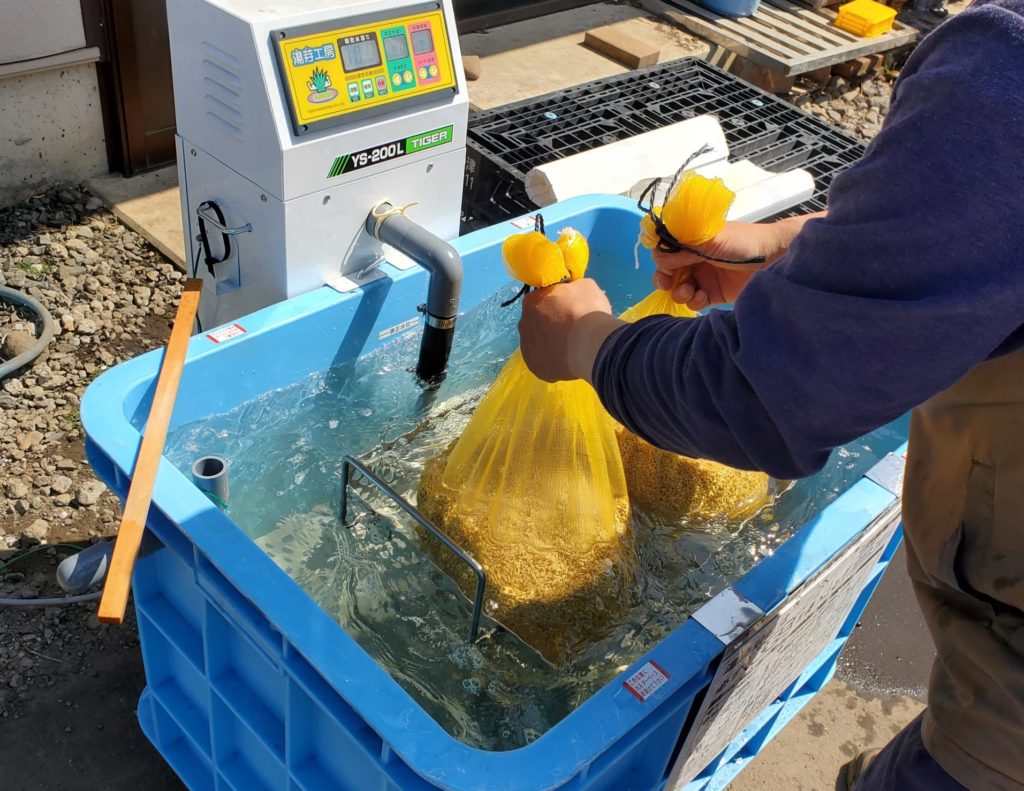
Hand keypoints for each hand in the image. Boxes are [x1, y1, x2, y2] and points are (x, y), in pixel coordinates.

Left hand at [518, 279, 624, 383]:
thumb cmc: (586, 311)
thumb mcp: (584, 286)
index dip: (555, 304)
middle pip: (536, 323)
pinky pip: (544, 362)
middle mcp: (523, 324)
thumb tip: (573, 291)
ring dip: (550, 344)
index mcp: (531, 301)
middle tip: (570, 328)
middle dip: (550, 325)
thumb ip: (572, 288)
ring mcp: (527, 348)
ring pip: (538, 344)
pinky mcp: (535, 368)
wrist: (590, 344)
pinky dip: (553, 361)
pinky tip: (568, 359)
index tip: (569, 308)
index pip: (540, 299)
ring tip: (571, 346)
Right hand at [652, 214, 823, 309]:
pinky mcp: (713, 294)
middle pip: (668, 272)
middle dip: (665, 280)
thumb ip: (682, 247)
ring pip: (679, 289)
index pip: (665, 251)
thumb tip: (658, 256)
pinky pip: (694, 301)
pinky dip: (694, 301)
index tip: (663, 269)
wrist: (774, 258)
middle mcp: (694, 258)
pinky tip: (703, 296)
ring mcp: (703, 277)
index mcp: (692, 241)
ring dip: (680, 292)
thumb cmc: (742, 242)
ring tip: (690, 292)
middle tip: (668, 285)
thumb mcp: (709, 239)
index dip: (660, 261)